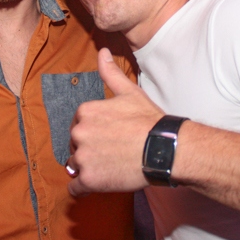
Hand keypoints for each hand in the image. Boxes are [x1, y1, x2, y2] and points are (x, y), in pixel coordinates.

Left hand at [67, 48, 163, 196]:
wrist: (164, 149)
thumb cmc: (149, 120)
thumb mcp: (129, 92)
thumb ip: (110, 73)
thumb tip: (102, 50)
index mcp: (85, 112)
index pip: (80, 125)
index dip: (95, 132)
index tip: (110, 137)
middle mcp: (79, 133)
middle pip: (76, 145)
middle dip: (90, 150)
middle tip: (113, 152)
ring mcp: (82, 157)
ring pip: (76, 165)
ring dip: (88, 168)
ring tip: (111, 167)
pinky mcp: (89, 179)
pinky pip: (75, 188)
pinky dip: (83, 188)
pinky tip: (99, 184)